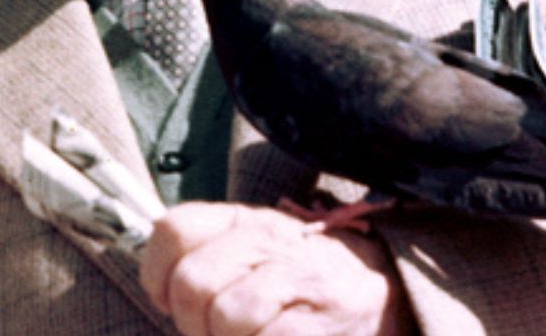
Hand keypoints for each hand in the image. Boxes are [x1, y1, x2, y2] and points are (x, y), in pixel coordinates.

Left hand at [139, 202, 409, 335]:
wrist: (388, 289)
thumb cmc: (304, 282)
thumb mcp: (256, 252)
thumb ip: (208, 258)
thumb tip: (161, 294)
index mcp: (244, 221)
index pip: (175, 230)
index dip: (157, 274)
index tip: (167, 301)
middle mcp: (269, 240)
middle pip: (193, 282)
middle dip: (193, 323)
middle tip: (214, 333)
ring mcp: (299, 278)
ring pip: (227, 316)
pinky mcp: (319, 322)